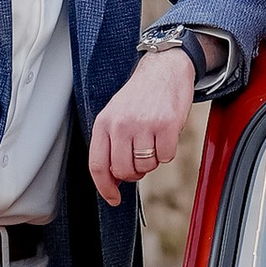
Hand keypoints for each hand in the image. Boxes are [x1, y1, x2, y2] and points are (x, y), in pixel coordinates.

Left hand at [88, 51, 198, 206]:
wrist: (165, 69)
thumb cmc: (141, 95)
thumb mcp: (116, 114)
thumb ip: (111, 144)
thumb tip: (113, 179)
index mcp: (104, 123)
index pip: (98, 165)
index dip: (105, 188)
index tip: (113, 198)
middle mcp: (121, 124)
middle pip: (123, 171)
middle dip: (134, 173)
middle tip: (140, 160)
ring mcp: (143, 124)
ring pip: (146, 166)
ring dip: (152, 161)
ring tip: (153, 141)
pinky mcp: (166, 125)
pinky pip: (165, 157)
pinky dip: (167, 152)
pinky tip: (165, 135)